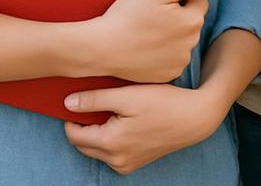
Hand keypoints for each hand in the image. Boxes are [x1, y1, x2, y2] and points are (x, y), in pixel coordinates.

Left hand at [64, 83, 220, 173]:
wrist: (193, 118)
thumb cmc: (162, 102)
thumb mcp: (127, 95)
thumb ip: (95, 100)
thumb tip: (67, 103)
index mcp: (111, 144)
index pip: (74, 135)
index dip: (71, 116)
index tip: (75, 98)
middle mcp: (116, 160)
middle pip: (84, 144)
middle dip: (81, 125)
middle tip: (90, 101)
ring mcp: (127, 164)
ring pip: (97, 149)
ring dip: (95, 132)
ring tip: (108, 108)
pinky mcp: (135, 163)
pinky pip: (112, 153)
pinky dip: (109, 138)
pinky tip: (121, 119)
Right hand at [96, 0, 214, 82]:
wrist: (102, 48)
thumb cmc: (128, 15)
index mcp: (192, 21)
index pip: (199, 0)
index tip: (160, 1)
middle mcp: (191, 45)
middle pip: (192, 20)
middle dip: (178, 15)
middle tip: (151, 15)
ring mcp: (179, 63)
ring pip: (183, 40)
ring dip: (172, 34)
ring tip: (147, 32)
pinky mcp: (167, 75)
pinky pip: (172, 57)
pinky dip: (164, 52)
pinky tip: (146, 47)